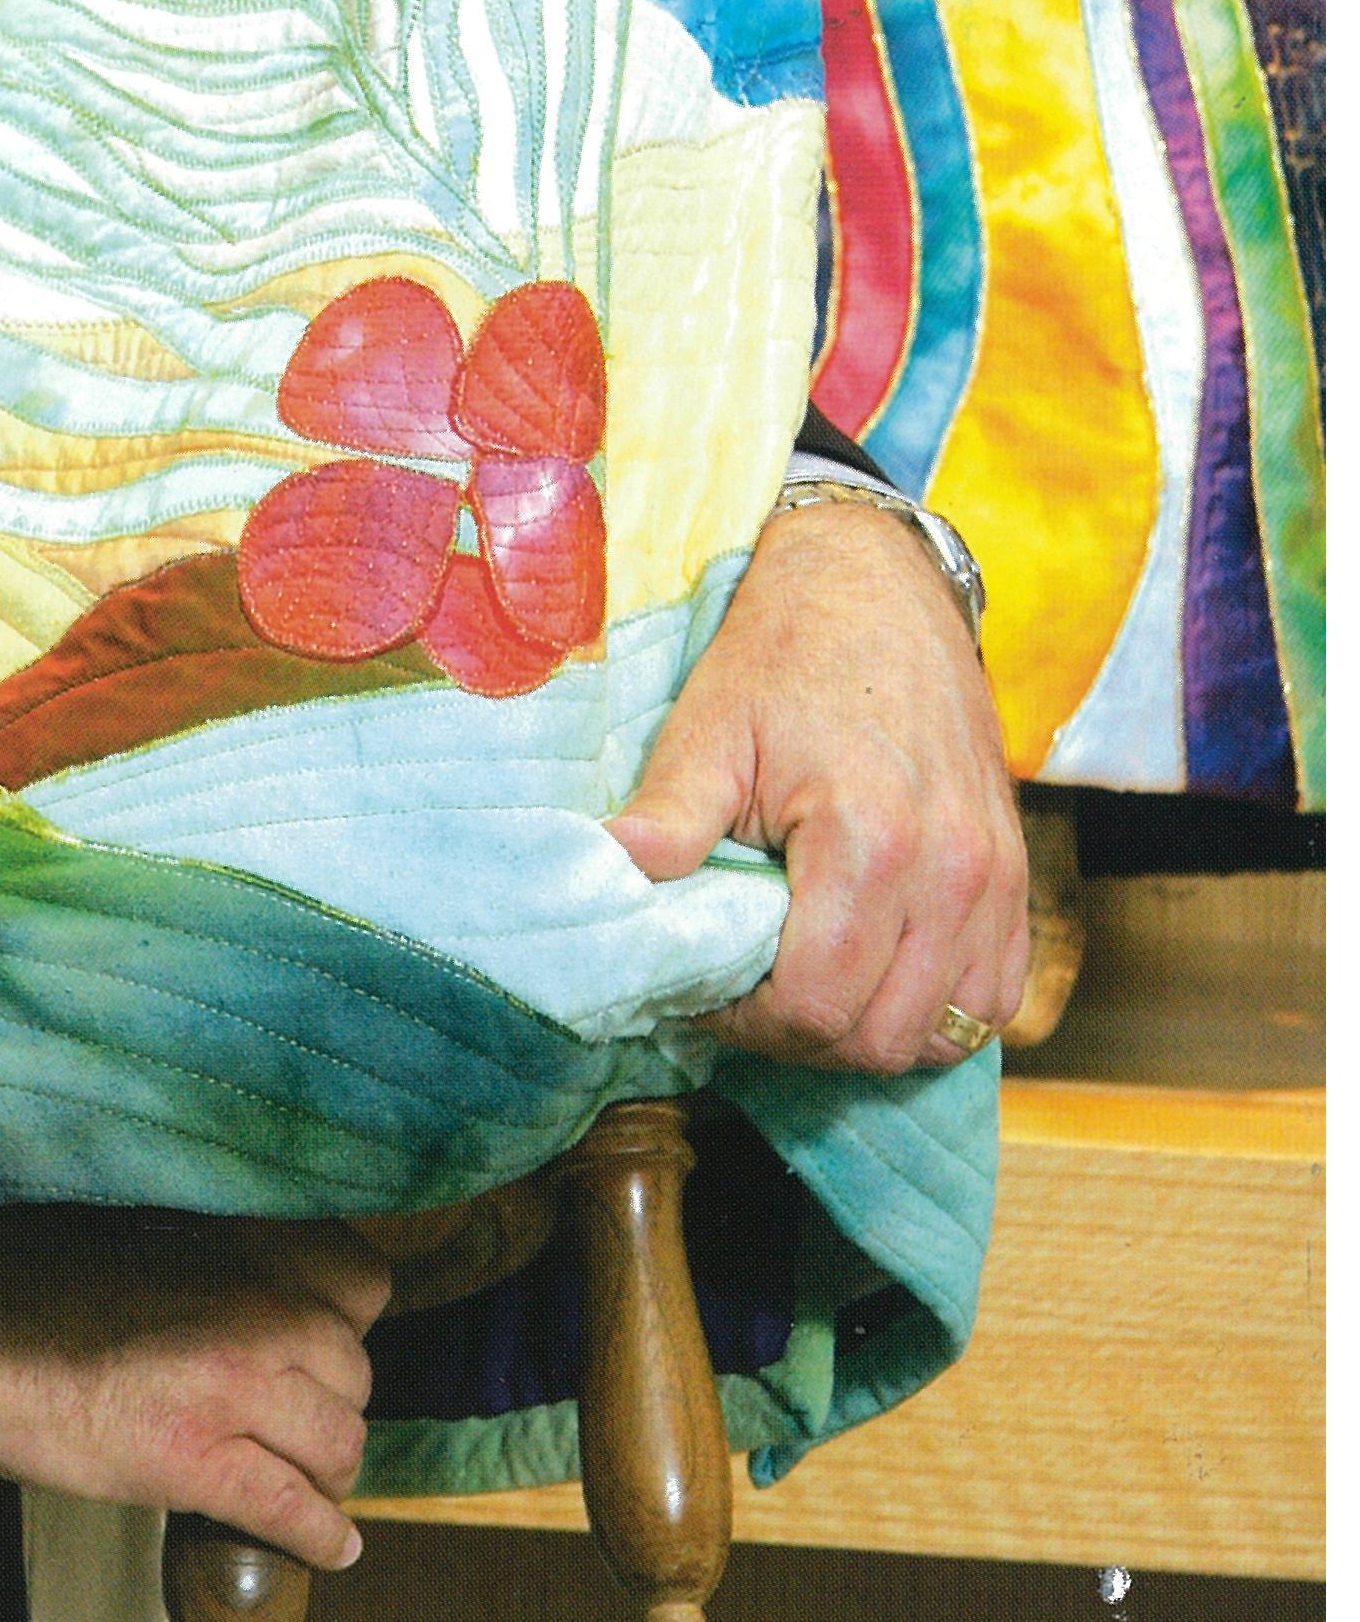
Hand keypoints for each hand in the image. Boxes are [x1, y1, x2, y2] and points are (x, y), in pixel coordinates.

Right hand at [0, 1205, 390, 1570]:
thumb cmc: (18, 1269)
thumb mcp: (139, 1226)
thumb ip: (213, 1254)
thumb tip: (254, 1289)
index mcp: (236, 1241)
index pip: (362, 1282)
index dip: (347, 1324)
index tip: (321, 1344)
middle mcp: (252, 1307)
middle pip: (355, 1372)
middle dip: (331, 1404)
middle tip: (294, 1423)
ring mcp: (230, 1383)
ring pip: (338, 1442)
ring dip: (325, 1467)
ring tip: (301, 1480)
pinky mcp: (192, 1458)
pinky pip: (292, 1508)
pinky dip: (321, 1535)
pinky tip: (333, 1546)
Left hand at [604, 494, 1026, 1073]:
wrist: (878, 584)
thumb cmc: (786, 652)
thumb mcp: (710, 727)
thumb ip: (668, 816)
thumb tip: (605, 880)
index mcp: (870, 839)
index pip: (815, 1007)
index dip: (748, 1022)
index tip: (706, 989)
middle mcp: (952, 871)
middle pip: (882, 1037)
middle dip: (802, 1035)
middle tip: (747, 992)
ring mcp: (995, 877)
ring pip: (946, 1031)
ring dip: (871, 1029)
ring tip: (807, 981)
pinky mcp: (1016, 874)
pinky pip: (995, 993)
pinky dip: (935, 1006)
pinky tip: (873, 968)